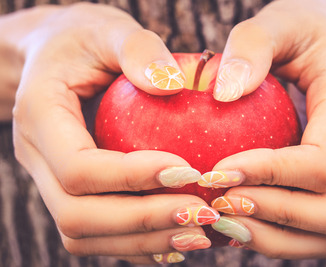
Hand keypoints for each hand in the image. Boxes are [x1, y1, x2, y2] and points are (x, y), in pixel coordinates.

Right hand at [11, 3, 216, 263]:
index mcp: (40, 117)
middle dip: (143, 220)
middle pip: (78, 216)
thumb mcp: (108, 29)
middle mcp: (37, 158)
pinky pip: (97, 235)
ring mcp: (50, 181)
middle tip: (201, 214)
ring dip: (143, 240)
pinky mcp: (71, 192)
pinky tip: (178, 236)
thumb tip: (173, 85)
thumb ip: (137, 48)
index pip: (78, 167)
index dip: (133, 177)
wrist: (54, 55)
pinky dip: (137, 243)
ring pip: (85, 235)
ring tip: (199, 232)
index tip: (188, 171)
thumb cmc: (83, 39)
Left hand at [205, 0, 325, 258]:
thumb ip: (253, 45)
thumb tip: (223, 93)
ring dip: (276, 237)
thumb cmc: (308, 32)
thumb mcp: (281, 21)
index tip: (218, 171)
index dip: (270, 175)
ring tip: (224, 217)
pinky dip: (276, 236)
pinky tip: (236, 217)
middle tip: (220, 202)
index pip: (322, 163)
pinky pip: (316, 232)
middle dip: (278, 217)